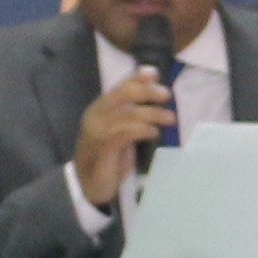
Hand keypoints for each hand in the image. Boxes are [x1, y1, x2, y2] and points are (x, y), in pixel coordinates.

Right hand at [70, 66, 177, 209]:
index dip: (136, 78)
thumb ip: (130, 116)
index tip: (154, 73)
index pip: (119, 87)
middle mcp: (96, 116)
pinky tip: (154, 133)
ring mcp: (98, 132)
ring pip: (128, 113)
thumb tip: (154, 101)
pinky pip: (126, 132)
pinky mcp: (104, 148)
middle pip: (123, 94)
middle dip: (147, 91)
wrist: (87, 184)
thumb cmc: (107, 158)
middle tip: (166, 95)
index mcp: (99, 109)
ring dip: (152, 113)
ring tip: (169, 118)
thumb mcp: (120, 132)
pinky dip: (143, 129)